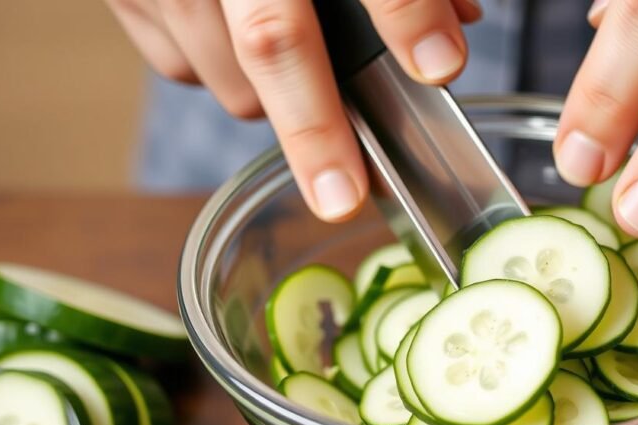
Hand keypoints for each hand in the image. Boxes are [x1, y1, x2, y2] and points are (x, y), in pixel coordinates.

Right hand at [105, 0, 480, 220]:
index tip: (438, 65)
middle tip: (343, 194)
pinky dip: (218, 73)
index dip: (405, 15)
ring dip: (269, 97)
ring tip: (291, 65)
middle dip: (314, 127)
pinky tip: (230, 41)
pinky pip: (182, 68)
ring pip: (228, 78)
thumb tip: (456, 22)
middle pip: (273, 42)